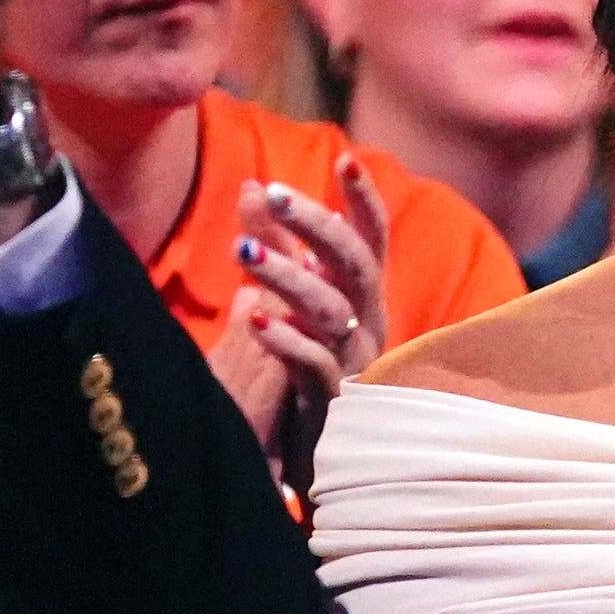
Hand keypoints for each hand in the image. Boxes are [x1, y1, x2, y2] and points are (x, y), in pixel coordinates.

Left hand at [205, 162, 391, 494]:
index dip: (364, 200)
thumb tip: (254, 186)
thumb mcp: (292, 302)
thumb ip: (275, 245)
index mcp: (362, 297)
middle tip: (275, 194)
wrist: (323, 456)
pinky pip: (316, 364)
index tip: (348, 157)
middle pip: (354, 263)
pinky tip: (253, 318)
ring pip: (331, 308)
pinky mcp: (334, 400)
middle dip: (317, 225)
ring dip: (288, 277)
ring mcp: (354, 361)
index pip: (373, 238)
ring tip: (241, 255)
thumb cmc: (308, 371)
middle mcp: (368, 323)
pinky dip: (285, 339)